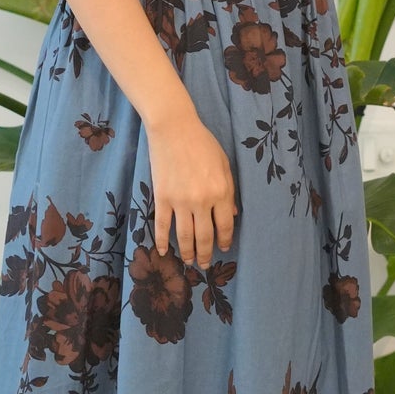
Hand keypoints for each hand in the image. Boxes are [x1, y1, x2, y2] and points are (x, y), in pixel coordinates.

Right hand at [146, 104, 237, 267]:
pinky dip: (163, 241)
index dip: (225, 240)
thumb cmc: (203, 144)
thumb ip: (230, 193)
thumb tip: (232, 216)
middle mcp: (201, 201)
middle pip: (205, 236)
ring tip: (188, 262)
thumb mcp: (225, 166)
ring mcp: (180, 201)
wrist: (174, 129)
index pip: (225, 226)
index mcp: (221, 193)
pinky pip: (162, 225)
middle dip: (205, 254)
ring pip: (185, 236)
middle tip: (204, 264)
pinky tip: (164, 251)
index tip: (223, 248)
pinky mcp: (162, 198)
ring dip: (187, 252)